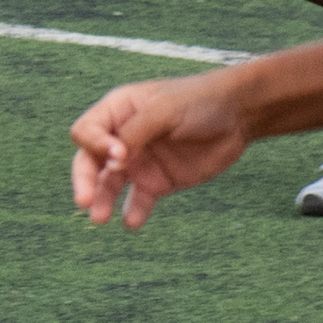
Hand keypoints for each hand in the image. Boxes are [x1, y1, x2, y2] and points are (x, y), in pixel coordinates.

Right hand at [70, 72, 258, 224]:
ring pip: (109, 185)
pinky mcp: (158, 182)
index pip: (87, 132)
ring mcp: (139, 162)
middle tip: (85, 201)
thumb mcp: (164, 109)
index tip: (119, 156)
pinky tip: (132, 222)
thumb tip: (112, 160)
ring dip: (102, 200)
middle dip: (84, 181)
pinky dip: (133, 212)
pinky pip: (139, 201)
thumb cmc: (198, 100)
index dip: (95, 145)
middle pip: (89, 162)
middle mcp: (122, 139)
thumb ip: (135, 133)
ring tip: (100, 219)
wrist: (238, 116)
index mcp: (117, 112)